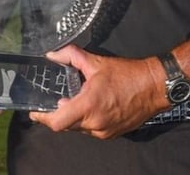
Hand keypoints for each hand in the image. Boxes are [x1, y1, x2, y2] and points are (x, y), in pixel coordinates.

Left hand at [28, 46, 162, 138]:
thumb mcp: (96, 62)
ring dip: (74, 117)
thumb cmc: (127, 75)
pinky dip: (87, 120)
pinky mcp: (113, 134)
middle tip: (58, 99)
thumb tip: (52, 55)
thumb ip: (71, 56)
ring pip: (79, 128)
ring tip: (78, 100)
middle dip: (60, 113)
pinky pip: (92, 130)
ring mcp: (104, 131)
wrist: (154, 87)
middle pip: (66, 125)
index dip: (43, 118)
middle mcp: (95, 123)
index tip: (34, 113)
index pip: (57, 122)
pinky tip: (92, 106)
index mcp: (88, 105)